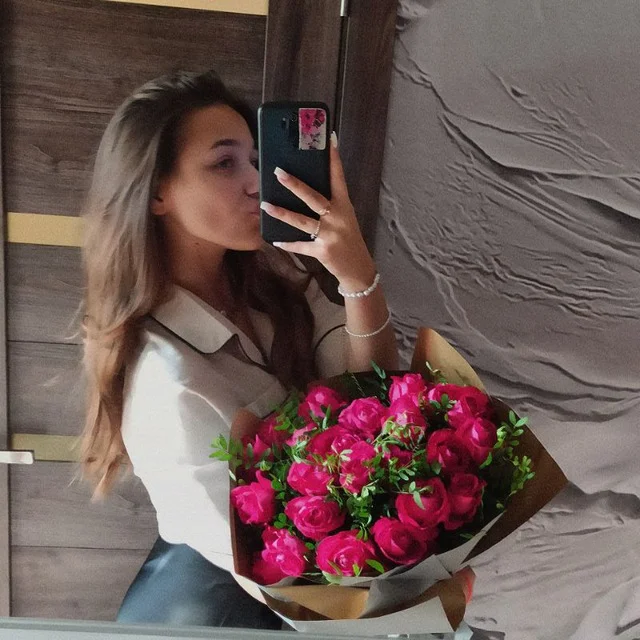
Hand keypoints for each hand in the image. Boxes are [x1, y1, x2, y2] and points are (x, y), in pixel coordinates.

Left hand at [260, 133, 375, 291]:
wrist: (358, 269)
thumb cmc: (348, 239)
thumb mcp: (344, 217)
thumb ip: (329, 203)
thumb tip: (303, 188)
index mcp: (345, 206)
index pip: (338, 178)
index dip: (334, 158)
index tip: (328, 138)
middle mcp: (338, 218)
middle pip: (314, 198)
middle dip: (295, 185)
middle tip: (278, 172)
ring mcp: (330, 235)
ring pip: (302, 221)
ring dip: (282, 213)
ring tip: (265, 205)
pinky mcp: (322, 251)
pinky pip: (301, 245)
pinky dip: (288, 243)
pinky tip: (274, 240)